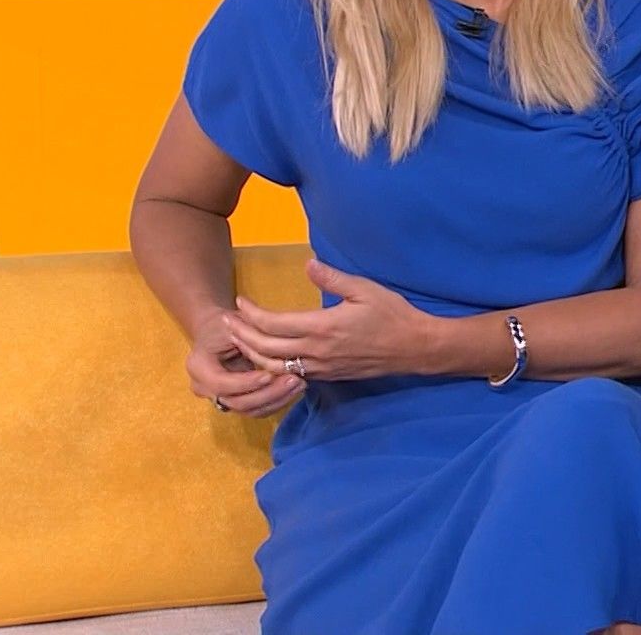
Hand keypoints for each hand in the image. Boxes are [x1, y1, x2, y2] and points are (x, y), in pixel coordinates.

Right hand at [186, 309, 304, 417]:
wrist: (218, 331)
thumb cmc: (227, 323)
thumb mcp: (234, 322)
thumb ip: (248, 332)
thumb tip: (267, 338)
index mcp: (198, 367)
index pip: (221, 384)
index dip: (246, 382)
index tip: (270, 374)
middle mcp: (204, 388)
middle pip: (237, 402)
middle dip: (268, 393)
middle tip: (294, 379)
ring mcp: (220, 398)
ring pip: (250, 410)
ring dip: (277, 400)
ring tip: (299, 383)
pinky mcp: (236, 402)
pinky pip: (257, 410)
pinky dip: (277, 402)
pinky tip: (294, 389)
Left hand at [225, 259, 436, 381]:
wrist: (415, 348)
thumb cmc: (392, 314)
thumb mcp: (365, 289)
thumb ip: (333, 278)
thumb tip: (307, 264)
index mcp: (323, 327)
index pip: (274, 324)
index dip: (251, 314)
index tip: (239, 302)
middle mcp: (317, 351)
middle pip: (265, 348)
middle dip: (241, 335)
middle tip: (225, 322)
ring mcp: (321, 367)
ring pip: (273, 366)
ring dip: (251, 354)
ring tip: (237, 340)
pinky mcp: (327, 375)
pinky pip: (290, 373)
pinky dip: (270, 366)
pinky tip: (263, 357)